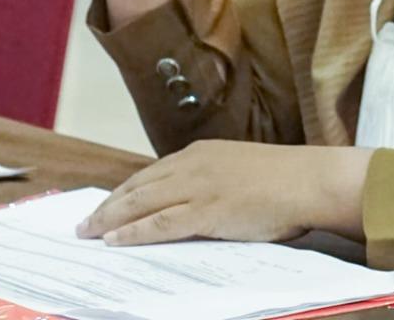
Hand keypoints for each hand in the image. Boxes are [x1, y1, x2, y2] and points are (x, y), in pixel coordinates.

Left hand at [76, 142, 373, 245]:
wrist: (309, 180)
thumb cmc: (286, 178)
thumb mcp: (242, 169)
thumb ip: (216, 180)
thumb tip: (199, 202)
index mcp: (203, 152)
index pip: (152, 172)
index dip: (126, 190)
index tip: (109, 203)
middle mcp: (193, 165)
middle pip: (138, 186)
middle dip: (108, 206)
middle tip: (85, 222)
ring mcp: (198, 187)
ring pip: (141, 204)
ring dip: (110, 219)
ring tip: (89, 233)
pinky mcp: (206, 211)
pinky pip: (160, 224)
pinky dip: (134, 233)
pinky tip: (115, 241)